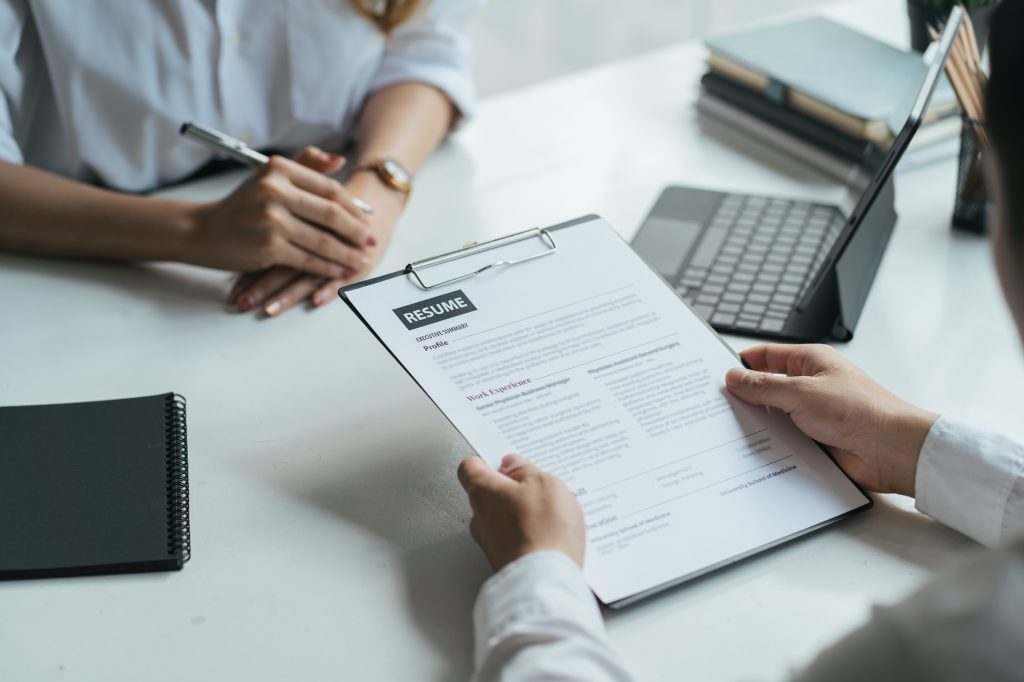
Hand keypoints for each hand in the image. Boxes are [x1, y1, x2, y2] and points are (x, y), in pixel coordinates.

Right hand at [186, 147, 374, 277]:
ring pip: (322, 240)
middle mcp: (275, 191)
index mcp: (279, 169)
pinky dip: (328, 268)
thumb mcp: (270, 177)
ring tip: (363, 260)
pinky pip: (308, 260)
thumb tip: (340, 160)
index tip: (367, 218)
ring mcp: (271, 220)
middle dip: (356, 231)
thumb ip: (306, 165)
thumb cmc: (243, 204)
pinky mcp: (269, 248)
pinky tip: (342, 271)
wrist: (203, 230)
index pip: (329, 188)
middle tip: (372, 240)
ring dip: (347, 253)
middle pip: (330, 214)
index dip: (353, 206)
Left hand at [457, 454, 585, 571]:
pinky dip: (528, 537)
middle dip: (509, 489)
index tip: (505, 462)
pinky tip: (550, 538)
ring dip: (520, 515)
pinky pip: (513, 541)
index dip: (486, 462)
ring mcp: (490, 544)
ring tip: (550, 516)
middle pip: (487, 495)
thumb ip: (525, 469)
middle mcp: (480, 519)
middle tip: (535, 487)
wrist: (546, 582)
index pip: (469, 468)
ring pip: (501, 520)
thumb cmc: (544, 530)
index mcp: (483, 492)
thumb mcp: (544, 483)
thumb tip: (513, 464)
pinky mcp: (504, 563)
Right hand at [725, 344, 937, 496]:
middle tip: (716, 405)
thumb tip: (735, 378)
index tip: (716, 374)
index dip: (741, 363)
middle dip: (745, 396)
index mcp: (810, 361)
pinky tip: (754, 449)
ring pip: (773, 415)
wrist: (891, 450)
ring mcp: (812, 413)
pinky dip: (770, 443)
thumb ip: (764, 386)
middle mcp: (810, 385)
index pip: (766, 355)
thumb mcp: (802, 392)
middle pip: (767, 386)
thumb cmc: (861, 411)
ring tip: (730, 429)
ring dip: (758, 423)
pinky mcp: (814, 439)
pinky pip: (784, 439)